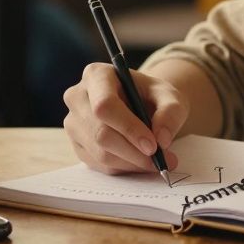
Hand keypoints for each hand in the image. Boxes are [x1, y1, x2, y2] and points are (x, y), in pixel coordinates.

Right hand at [62, 63, 188, 174]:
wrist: (141, 104)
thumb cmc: (151, 95)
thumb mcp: (169, 95)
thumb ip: (171, 112)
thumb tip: (161, 139)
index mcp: (96, 75)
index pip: (104, 105)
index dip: (128, 128)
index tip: (153, 146)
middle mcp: (77, 97)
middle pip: (100, 133)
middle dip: (134, 152)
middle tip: (161, 160)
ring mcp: (73, 123)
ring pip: (100, 153)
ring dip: (131, 163)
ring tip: (156, 162)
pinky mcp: (77, 144)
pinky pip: (99, 165)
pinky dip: (124, 168)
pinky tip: (139, 161)